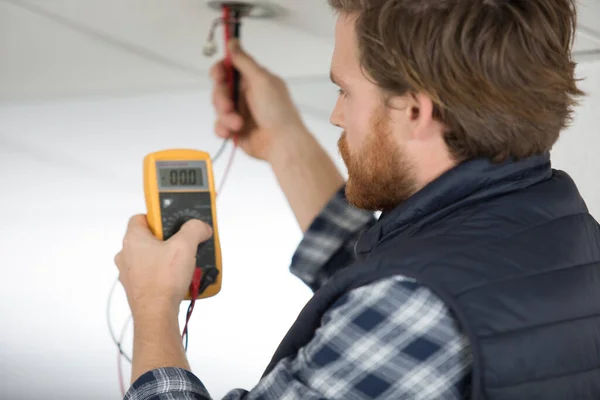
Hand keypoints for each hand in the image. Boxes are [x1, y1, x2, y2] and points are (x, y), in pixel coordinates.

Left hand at [114, 215, 212, 316]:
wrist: (156, 315)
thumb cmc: (162, 282)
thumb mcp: (185, 246)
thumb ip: (194, 229)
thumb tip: (201, 226)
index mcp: (133, 239)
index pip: (142, 217)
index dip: (159, 216)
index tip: (174, 220)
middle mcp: (127, 255)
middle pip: (151, 238)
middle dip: (170, 240)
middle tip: (184, 244)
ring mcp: (130, 273)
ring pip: (152, 258)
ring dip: (169, 259)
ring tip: (186, 264)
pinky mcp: (137, 288)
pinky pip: (153, 274)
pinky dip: (166, 275)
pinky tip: (180, 280)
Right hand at [211, 39, 306, 160]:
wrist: (281, 143)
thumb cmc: (278, 113)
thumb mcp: (261, 80)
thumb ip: (244, 61)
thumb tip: (233, 42)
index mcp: (254, 80)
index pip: (230, 68)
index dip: (221, 70)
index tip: (218, 76)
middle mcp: (246, 95)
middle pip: (220, 88)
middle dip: (221, 97)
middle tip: (229, 105)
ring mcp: (240, 112)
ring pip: (218, 108)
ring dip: (225, 115)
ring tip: (237, 123)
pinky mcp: (235, 129)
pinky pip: (219, 125)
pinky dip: (223, 128)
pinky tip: (232, 131)